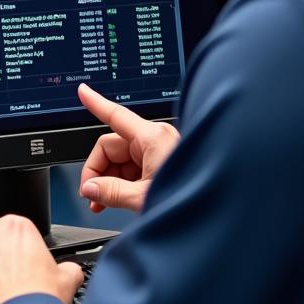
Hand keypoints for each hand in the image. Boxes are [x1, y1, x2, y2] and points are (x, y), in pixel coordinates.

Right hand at [77, 82, 180, 213]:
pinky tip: (118, 200)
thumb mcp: (142, 198)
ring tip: (105, 204)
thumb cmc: (192, 199)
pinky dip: (123, 184)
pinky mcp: (163, 164)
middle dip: (98, 172)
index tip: (82, 91)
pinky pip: (134, 169)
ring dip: (110, 182)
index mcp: (151, 137)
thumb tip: (90, 188)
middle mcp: (156, 139)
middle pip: (112, 148)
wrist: (220, 212)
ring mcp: (160, 151)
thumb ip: (111, 192)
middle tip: (92, 196)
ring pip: (121, 162)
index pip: (114, 115)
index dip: (95, 102)